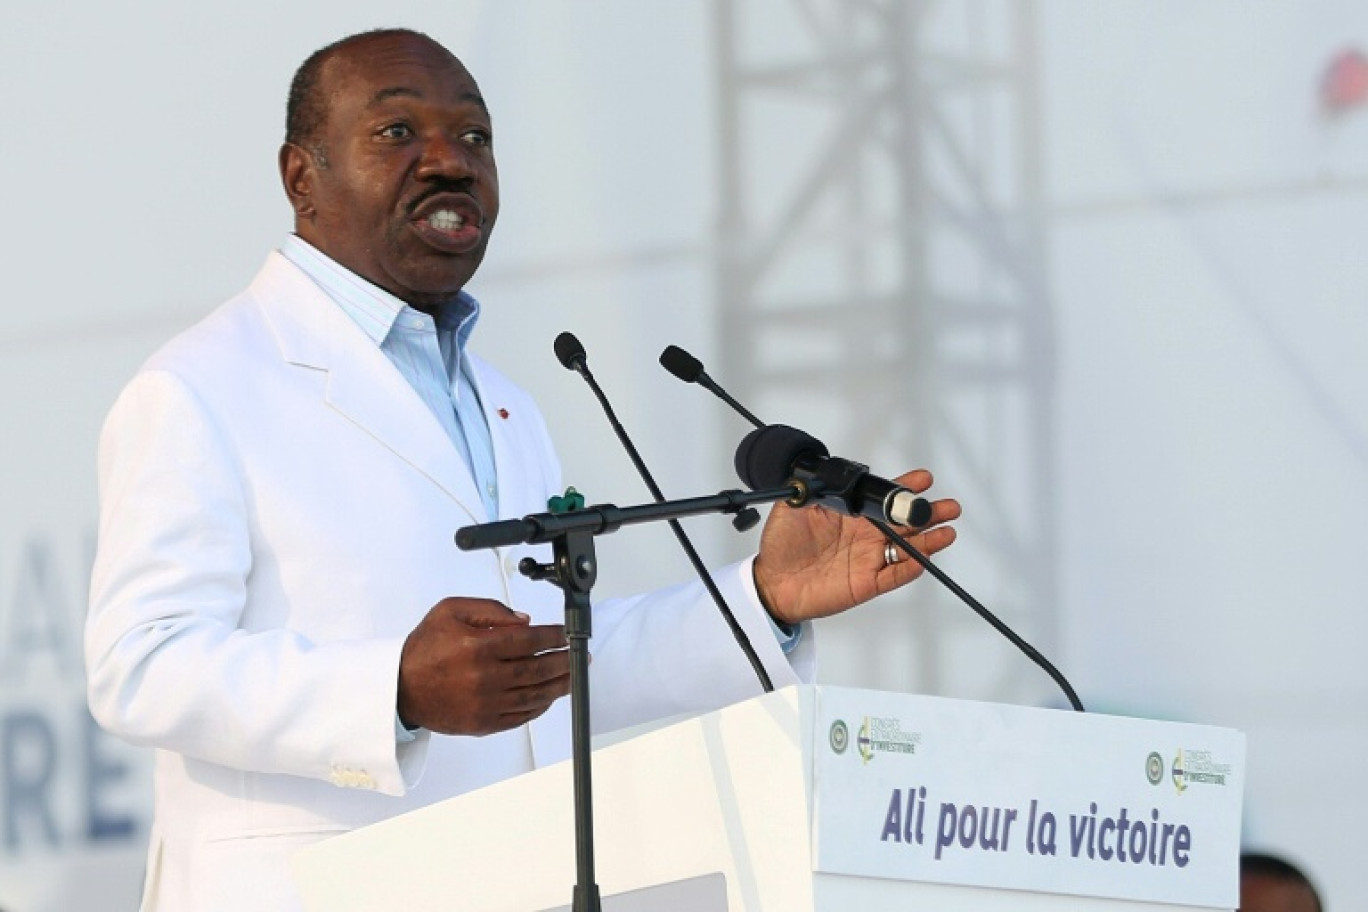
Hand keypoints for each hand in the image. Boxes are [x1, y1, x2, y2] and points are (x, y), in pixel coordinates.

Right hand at [397, 597, 570, 735]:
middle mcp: (485, 678)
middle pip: (538, 670)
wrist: (400, 688)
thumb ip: (489, 609)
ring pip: (535, 696)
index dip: (553, 637)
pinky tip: (549, 696)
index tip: (565, 634)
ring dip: (559, 685)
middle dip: (564, 661)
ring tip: (573, 676)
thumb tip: (524, 621)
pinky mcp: (483, 724)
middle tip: (580, 656)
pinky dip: (539, 706)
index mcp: (478, 647)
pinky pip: (521, 716)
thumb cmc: (425, 648)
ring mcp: (485, 704)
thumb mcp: (450, 611)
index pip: (529, 641)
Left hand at [753, 469, 960, 624]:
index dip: (904, 488)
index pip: (883, 498)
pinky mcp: (866, 583)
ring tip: (947, 532)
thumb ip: (814, 490)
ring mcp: (868, 559)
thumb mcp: (792, 506)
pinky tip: (921, 559)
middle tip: (947, 506)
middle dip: (928, 513)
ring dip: (928, 541)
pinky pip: (893, 576)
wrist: (772, 581)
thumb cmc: (782, 546)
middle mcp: (865, 535)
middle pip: (904, 522)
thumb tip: (827, 474)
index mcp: (851, 514)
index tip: (922, 479)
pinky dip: (908, 568)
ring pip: (906, 548)